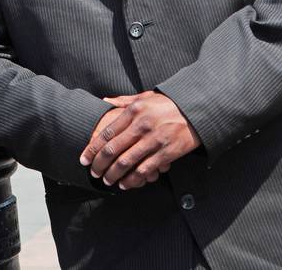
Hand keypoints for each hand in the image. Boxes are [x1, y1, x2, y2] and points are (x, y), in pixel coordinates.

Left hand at [80, 91, 200, 189]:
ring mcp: (154, 140)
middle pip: (113, 150)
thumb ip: (124, 101)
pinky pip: (144, 171)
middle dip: (100, 165)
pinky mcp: (166, 153)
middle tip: (94, 173)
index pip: (107, 133)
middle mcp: (142, 125)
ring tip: (107, 180)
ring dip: (113, 175)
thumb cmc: (169, 103)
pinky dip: (132, 180)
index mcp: (135, 111)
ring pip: (126, 163)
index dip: (92, 149)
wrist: (197, 110)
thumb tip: (105, 101)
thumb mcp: (146, 96)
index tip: (84, 159)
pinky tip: (125, 184)